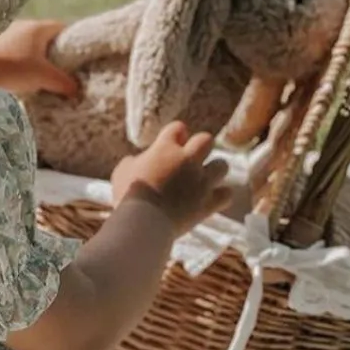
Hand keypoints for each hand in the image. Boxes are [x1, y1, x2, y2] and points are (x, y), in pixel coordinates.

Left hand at [0, 20, 78, 98]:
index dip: (74, 43)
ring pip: (30, 46)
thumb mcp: (42, 76)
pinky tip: (22, 77)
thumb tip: (77, 88)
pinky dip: (22, 62)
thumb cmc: (11, 68)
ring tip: (42, 78)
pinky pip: (16, 51)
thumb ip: (63, 82)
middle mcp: (23, 25)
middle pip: (46, 38)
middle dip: (55, 54)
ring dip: (37, 59)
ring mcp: (7, 33)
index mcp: (38, 27)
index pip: (63, 29)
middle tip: (62, 72)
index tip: (78, 59)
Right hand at [111, 123, 230, 235]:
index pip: (178, 128)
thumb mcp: (122, 171)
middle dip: (200, 147)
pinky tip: (211, 198)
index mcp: (166, 148)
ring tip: (205, 178)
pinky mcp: (208, 202)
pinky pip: (226, 194)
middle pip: (206, 140)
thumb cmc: (128, 195)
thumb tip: (140, 161)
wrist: (143, 221)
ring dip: (214, 170)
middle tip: (191, 158)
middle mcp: (187, 160)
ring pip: (222, 165)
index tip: (172, 143)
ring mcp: (201, 181)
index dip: (176, 134)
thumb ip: (135, 161)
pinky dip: (220, 195)